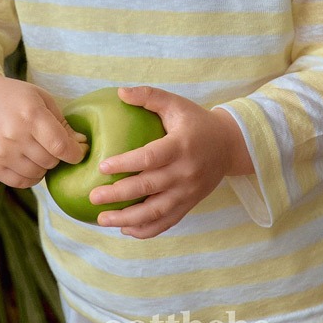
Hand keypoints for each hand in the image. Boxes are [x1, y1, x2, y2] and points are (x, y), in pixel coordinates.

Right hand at [0, 70, 87, 187]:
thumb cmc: (16, 98)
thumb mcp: (42, 99)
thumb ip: (62, 123)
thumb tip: (81, 144)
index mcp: (30, 114)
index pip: (60, 146)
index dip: (75, 153)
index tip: (79, 152)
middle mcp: (14, 134)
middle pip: (50, 161)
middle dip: (58, 156)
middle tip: (53, 146)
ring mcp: (0, 152)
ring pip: (37, 174)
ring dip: (44, 167)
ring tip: (38, 151)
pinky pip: (21, 183)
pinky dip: (30, 176)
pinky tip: (28, 162)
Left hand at [89, 86, 252, 238]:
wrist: (229, 146)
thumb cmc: (196, 122)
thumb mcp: (176, 104)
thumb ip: (149, 96)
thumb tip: (120, 92)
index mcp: (181, 146)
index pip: (150, 158)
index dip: (125, 163)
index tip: (102, 166)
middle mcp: (185, 172)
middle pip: (148, 187)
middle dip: (118, 195)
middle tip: (93, 196)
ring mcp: (188, 192)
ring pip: (155, 211)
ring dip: (127, 219)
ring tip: (102, 219)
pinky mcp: (189, 204)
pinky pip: (167, 222)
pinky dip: (146, 230)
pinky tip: (126, 229)